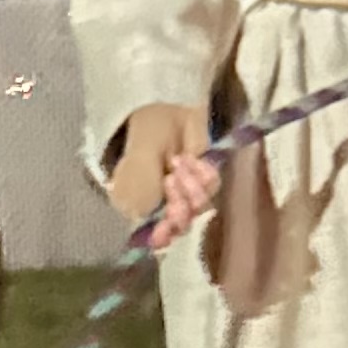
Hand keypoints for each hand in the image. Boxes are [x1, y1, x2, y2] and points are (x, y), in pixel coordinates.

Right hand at [104, 101, 221, 248]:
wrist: (168, 110)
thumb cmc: (145, 140)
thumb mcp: (135, 176)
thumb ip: (142, 207)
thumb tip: (155, 238)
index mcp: (139, 207)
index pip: (153, 233)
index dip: (163, 234)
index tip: (166, 227)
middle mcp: (163, 205)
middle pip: (178, 224)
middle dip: (178, 205)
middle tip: (171, 180)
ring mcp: (187, 193)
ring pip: (197, 208)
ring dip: (190, 186)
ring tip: (179, 162)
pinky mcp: (206, 179)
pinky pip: (212, 190)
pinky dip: (203, 175)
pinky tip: (192, 158)